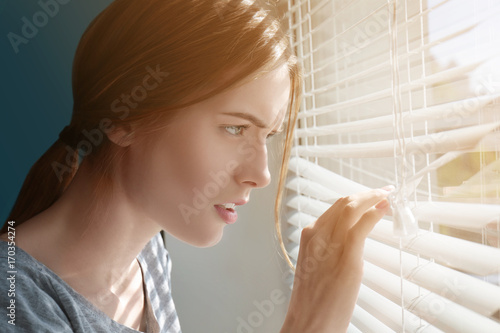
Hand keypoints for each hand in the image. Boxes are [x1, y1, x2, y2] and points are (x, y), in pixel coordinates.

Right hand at [281, 188, 391, 332]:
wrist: (308, 323)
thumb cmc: (313, 300)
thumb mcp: (315, 266)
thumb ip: (328, 248)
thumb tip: (350, 239)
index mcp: (308, 236)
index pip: (334, 208)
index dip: (355, 198)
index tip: (369, 197)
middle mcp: (317, 235)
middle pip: (344, 202)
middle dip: (367, 193)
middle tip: (383, 192)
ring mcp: (332, 244)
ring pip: (352, 207)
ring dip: (373, 197)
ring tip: (387, 197)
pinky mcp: (347, 256)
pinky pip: (362, 225)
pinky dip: (374, 213)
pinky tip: (384, 210)